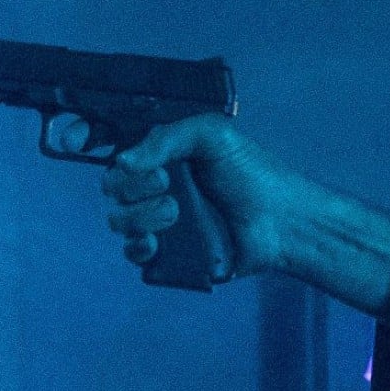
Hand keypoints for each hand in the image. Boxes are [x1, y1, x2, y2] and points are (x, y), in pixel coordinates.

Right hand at [99, 117, 389, 314]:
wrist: (281, 221)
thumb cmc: (252, 174)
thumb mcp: (213, 136)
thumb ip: (167, 137)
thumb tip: (123, 161)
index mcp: (162, 156)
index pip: (117, 154)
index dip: (108, 155)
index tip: (114, 155)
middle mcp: (155, 188)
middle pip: (114, 189)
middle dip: (133, 188)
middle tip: (167, 184)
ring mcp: (159, 222)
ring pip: (120, 221)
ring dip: (139, 217)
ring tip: (175, 213)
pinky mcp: (168, 254)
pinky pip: (133, 254)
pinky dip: (137, 248)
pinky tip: (154, 243)